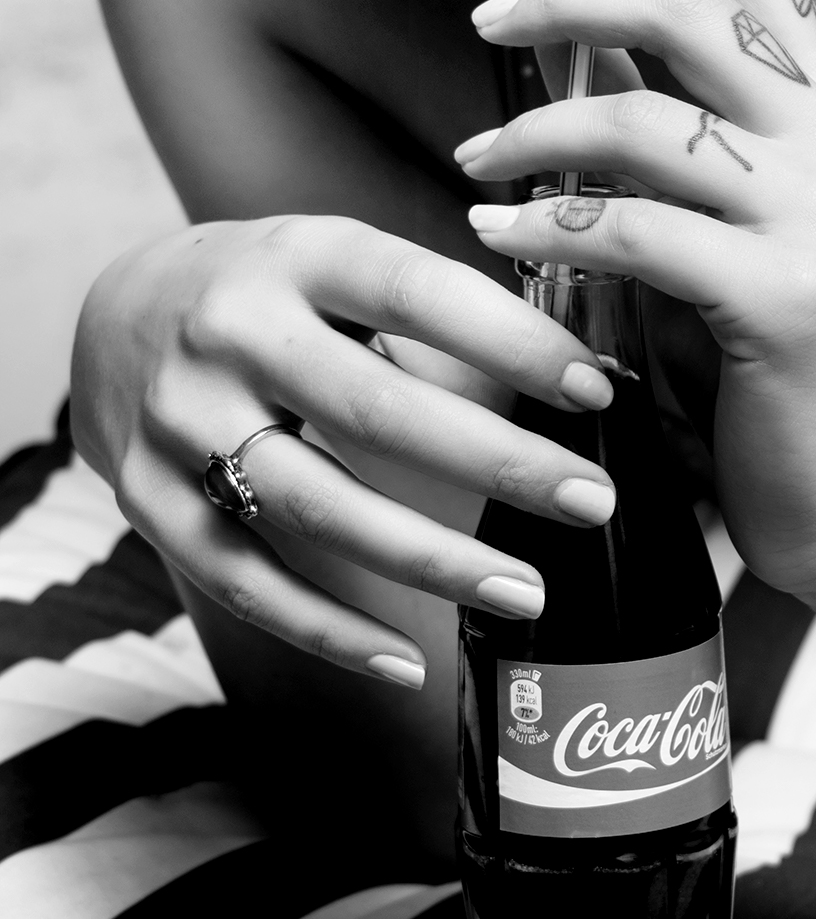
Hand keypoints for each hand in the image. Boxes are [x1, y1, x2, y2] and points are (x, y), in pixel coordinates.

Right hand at [71, 217, 620, 685]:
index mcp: (299, 257)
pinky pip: (245, 581)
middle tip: (591, 501)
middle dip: (497, 463)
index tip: (597, 393)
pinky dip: (329, 629)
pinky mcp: (147, 498)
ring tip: (526, 591)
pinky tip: (408, 661)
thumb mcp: (343, 260)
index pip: (418, 293)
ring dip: (431, 561)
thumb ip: (437, 309)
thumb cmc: (276, 291)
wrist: (115, 310)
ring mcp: (180, 420)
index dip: (513, 343)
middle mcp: (229, 333)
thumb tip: (580, 380)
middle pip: (375, 412)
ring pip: (317, 507)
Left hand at [457, 0, 815, 595]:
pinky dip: (547, 226)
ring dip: (535, 135)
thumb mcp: (730, 214)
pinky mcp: (784, 295)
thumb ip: (681, 126)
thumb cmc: (766, 355)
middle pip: (688, 11)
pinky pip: (632, 230)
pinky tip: (500, 233)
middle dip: (567, 0)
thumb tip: (579, 36)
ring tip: (477, 164)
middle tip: (488, 21)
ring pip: (643, 122)